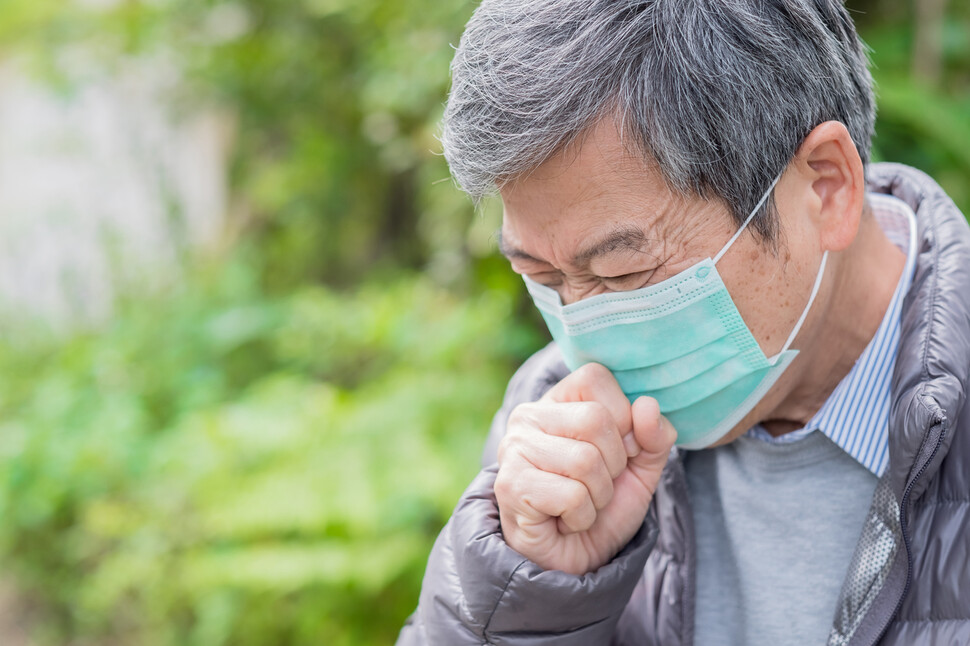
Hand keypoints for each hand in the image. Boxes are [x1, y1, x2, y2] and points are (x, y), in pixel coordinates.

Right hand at [494, 363, 675, 574]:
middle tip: (595, 485)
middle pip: (595, 420)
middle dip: (613, 465)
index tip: (616, 451)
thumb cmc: (601, 506)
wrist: (572, 560)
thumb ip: (653, 436)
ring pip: (586, 461)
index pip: (595, 377)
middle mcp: (529, 416)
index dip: (622, 417)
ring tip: (580, 505)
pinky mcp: (511, 485)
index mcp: (559, 400)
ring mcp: (515, 449)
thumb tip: (648, 405)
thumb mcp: (640, 468)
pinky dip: (581, 517)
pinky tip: (564, 520)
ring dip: (598, 496)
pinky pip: (572, 496)